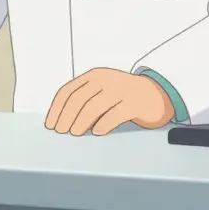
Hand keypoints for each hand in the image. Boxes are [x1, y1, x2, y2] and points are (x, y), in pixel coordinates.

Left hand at [45, 68, 175, 135]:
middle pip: (78, 99)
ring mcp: (121, 90)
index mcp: (93, 76)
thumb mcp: (101, 91)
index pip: (68, 91)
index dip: (56, 109)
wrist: (158, 93)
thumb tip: (62, 121)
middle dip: (66, 117)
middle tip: (61, 131)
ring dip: (81, 121)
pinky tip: (96, 132)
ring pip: (94, 106)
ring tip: (74, 133)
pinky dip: (103, 124)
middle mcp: (105, 80)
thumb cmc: (123, 95)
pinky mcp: (134, 103)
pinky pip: (115, 114)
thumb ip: (84, 99)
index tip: (51, 124)